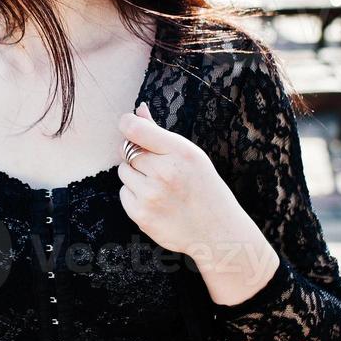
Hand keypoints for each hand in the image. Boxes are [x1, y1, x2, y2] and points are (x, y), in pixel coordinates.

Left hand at [116, 102, 249, 259]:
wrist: (216, 231)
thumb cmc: (203, 187)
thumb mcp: (190, 154)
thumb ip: (159, 133)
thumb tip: (138, 110)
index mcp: (180, 152)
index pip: (135, 129)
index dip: (127, 123)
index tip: (128, 125)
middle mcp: (164, 172)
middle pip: (127, 151)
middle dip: (138, 156)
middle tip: (159, 168)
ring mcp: (151, 196)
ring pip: (124, 172)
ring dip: (136, 176)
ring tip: (160, 186)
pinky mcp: (141, 216)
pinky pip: (124, 194)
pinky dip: (135, 196)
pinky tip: (156, 202)